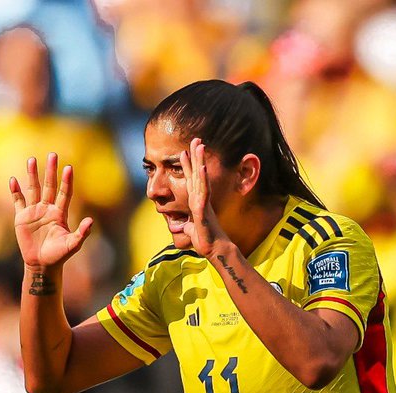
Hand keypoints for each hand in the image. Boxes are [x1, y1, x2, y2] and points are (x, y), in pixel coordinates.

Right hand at [10, 152, 92, 270]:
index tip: (68, 168)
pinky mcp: (22, 218)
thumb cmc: (59, 256)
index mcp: (60, 213)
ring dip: (32, 175)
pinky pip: (18, 201)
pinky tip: (13, 180)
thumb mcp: (73, 245)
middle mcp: (47, 209)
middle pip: (49, 186)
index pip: (64, 193)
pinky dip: (15, 191)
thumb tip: (90, 221)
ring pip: (33, 189)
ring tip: (32, 160)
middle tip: (52, 154)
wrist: (42, 265)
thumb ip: (82, 233)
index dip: (66, 181)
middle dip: (50, 171)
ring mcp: (34, 212)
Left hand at [180, 137, 227, 258]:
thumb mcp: (191, 230)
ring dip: (200, 162)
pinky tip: (201, 168)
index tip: (184, 152)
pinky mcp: (204, 211)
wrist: (214, 249)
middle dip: (196, 156)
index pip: (191, 180)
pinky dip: (202, 180)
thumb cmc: (205, 241)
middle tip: (196, 139)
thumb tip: (180, 227)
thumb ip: (186, 226)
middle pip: (198, 174)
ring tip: (199, 146)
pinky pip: (203, 192)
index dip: (188, 166)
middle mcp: (201, 199)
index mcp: (197, 201)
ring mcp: (203, 203)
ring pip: (201, 178)